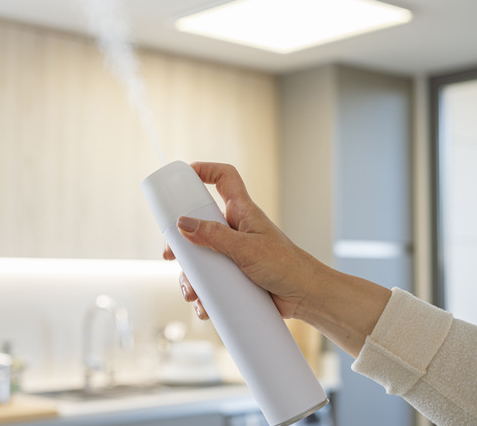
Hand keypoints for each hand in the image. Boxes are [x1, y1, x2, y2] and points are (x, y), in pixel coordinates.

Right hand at [164, 162, 390, 357]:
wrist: (306, 297)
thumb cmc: (286, 266)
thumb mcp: (246, 249)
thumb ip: (214, 236)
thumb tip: (183, 224)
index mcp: (242, 212)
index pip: (224, 179)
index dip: (206, 170)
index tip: (185, 176)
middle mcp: (235, 230)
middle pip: (199, 225)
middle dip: (181, 242)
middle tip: (171, 255)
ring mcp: (233, 254)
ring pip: (200, 258)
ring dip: (190, 277)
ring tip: (191, 292)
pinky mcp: (234, 276)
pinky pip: (210, 282)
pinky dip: (203, 295)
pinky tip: (202, 306)